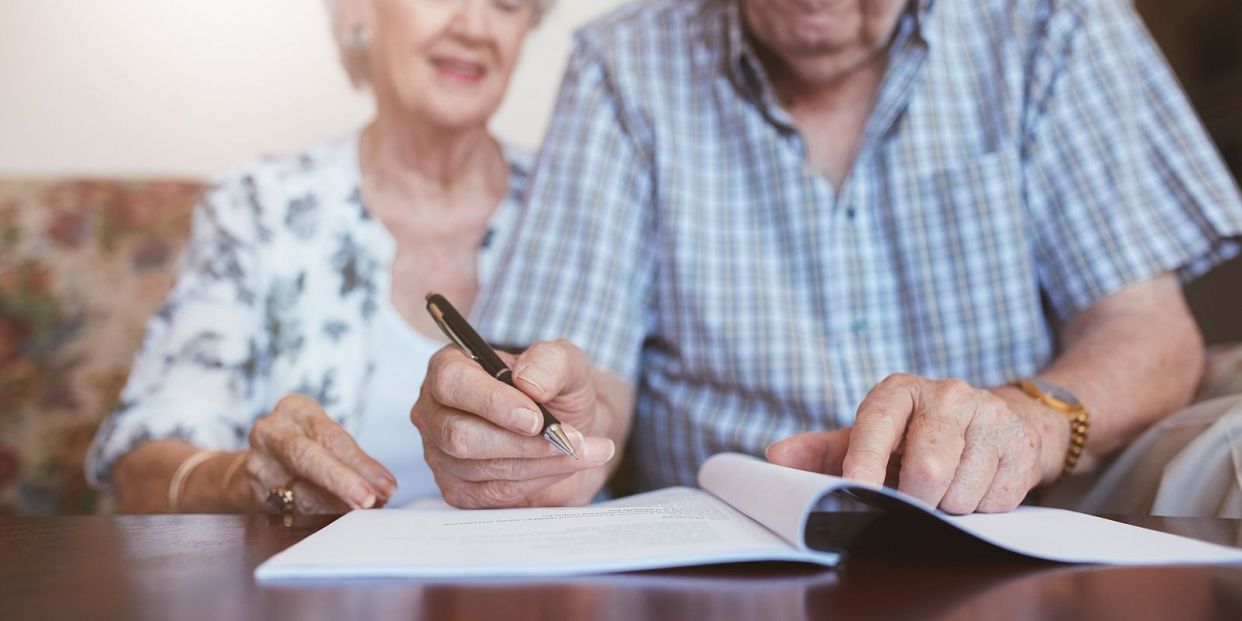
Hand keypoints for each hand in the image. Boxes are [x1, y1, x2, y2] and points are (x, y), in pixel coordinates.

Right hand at [245, 394, 397, 513]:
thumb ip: (354, 459)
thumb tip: (385, 488)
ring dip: (337, 505)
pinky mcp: (253, 493)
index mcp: (295, 409)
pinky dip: (320, 516)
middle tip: (371, 500)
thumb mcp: (327, 438)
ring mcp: (258, 464)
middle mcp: (271, 433)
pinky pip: (291, 511)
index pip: (330, 436)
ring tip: (365, 510)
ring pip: (299, 491)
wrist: (261, 463)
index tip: (386, 485)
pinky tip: (339, 519)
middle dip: (342, 482)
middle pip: (307, 458)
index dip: (360, 463)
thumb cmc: (308, 447)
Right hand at [412, 339, 617, 507]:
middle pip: (460, 435)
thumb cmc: (557, 389)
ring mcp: (442, 454)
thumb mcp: (565, 363)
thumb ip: (551, 361)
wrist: (569, 427)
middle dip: (521, 442)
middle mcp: (436, 411)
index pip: (451, 382)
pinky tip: (563, 465)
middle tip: (568, 440)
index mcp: (450, 366)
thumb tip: (529, 382)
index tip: (536, 418)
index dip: (492, 402)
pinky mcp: (459, 489)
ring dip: (540, 462)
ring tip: (579, 449)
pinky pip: (494, 492)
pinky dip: (537, 480)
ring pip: (481, 467)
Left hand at [767, 374, 1061, 513]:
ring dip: (949, 507)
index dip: (866, 460)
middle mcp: (946, 394)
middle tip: (912, 500)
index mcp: (897, 391)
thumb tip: (774, 459)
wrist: (994, 420)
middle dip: (915, 499)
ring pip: (961, 491)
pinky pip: (996, 500)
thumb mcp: (869, 437)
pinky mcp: (1022, 443)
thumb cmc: (916, 435)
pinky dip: (981, 507)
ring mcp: (989, 416)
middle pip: (927, 467)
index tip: (856, 488)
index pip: (877, 423)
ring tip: (945, 488)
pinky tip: (976, 485)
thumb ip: (822, 451)